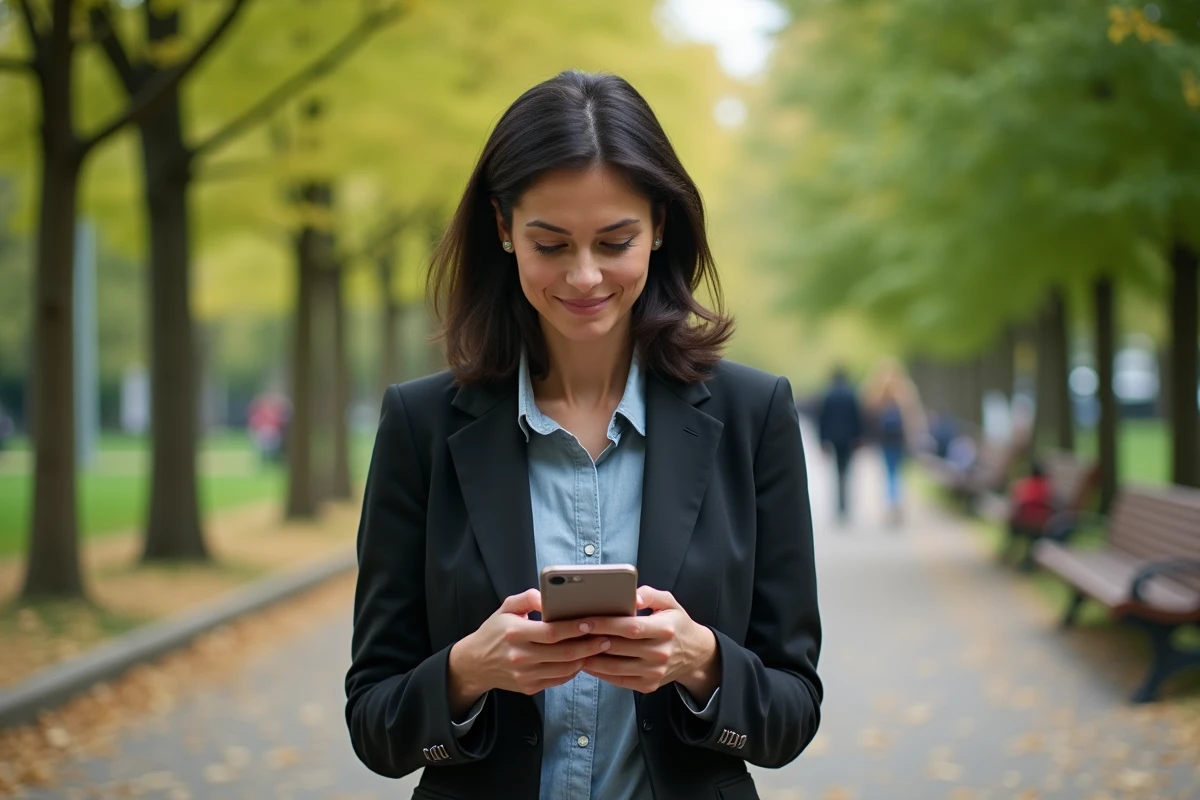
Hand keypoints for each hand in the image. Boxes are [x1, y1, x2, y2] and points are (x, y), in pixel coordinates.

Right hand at [446, 589, 611, 716]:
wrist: (475, 663)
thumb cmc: (495, 631)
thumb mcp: (506, 607)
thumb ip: (527, 598)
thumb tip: (548, 596)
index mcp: (514, 633)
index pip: (551, 632)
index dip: (574, 628)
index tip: (592, 622)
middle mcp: (519, 656)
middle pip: (562, 653)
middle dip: (588, 645)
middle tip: (607, 637)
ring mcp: (524, 675)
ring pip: (563, 669)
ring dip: (584, 659)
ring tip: (600, 648)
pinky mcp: (528, 687)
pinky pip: (557, 680)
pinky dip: (572, 671)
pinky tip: (582, 659)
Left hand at [581, 587, 720, 700]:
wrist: (695, 655)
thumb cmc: (676, 623)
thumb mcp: (669, 602)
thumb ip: (650, 594)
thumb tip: (632, 596)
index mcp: (665, 629)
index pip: (630, 627)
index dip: (605, 624)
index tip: (584, 620)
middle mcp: (660, 652)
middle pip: (619, 647)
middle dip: (592, 640)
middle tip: (570, 634)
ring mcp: (654, 672)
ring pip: (615, 666)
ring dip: (591, 658)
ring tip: (573, 648)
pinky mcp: (648, 685)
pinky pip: (619, 679)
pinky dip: (600, 672)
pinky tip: (587, 662)